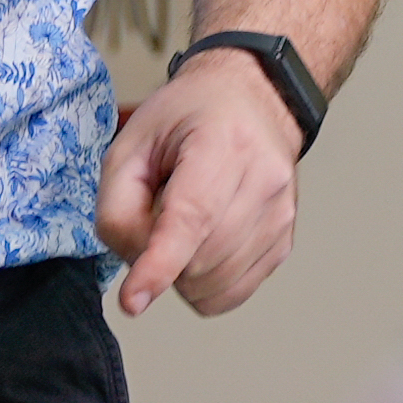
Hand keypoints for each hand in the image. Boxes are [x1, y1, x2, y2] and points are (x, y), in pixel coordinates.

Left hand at [96, 48, 304, 316]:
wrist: (250, 102)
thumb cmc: (187, 118)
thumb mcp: (129, 145)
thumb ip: (118, 206)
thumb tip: (136, 264)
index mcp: (222, 143)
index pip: (192, 217)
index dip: (160, 264)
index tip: (133, 299)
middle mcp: (263, 180)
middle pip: (200, 260)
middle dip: (160, 258)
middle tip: (153, 218)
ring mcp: (281, 214)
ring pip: (216, 284)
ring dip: (183, 273)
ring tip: (182, 225)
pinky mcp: (285, 242)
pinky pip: (234, 293)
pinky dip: (206, 284)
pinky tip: (202, 246)